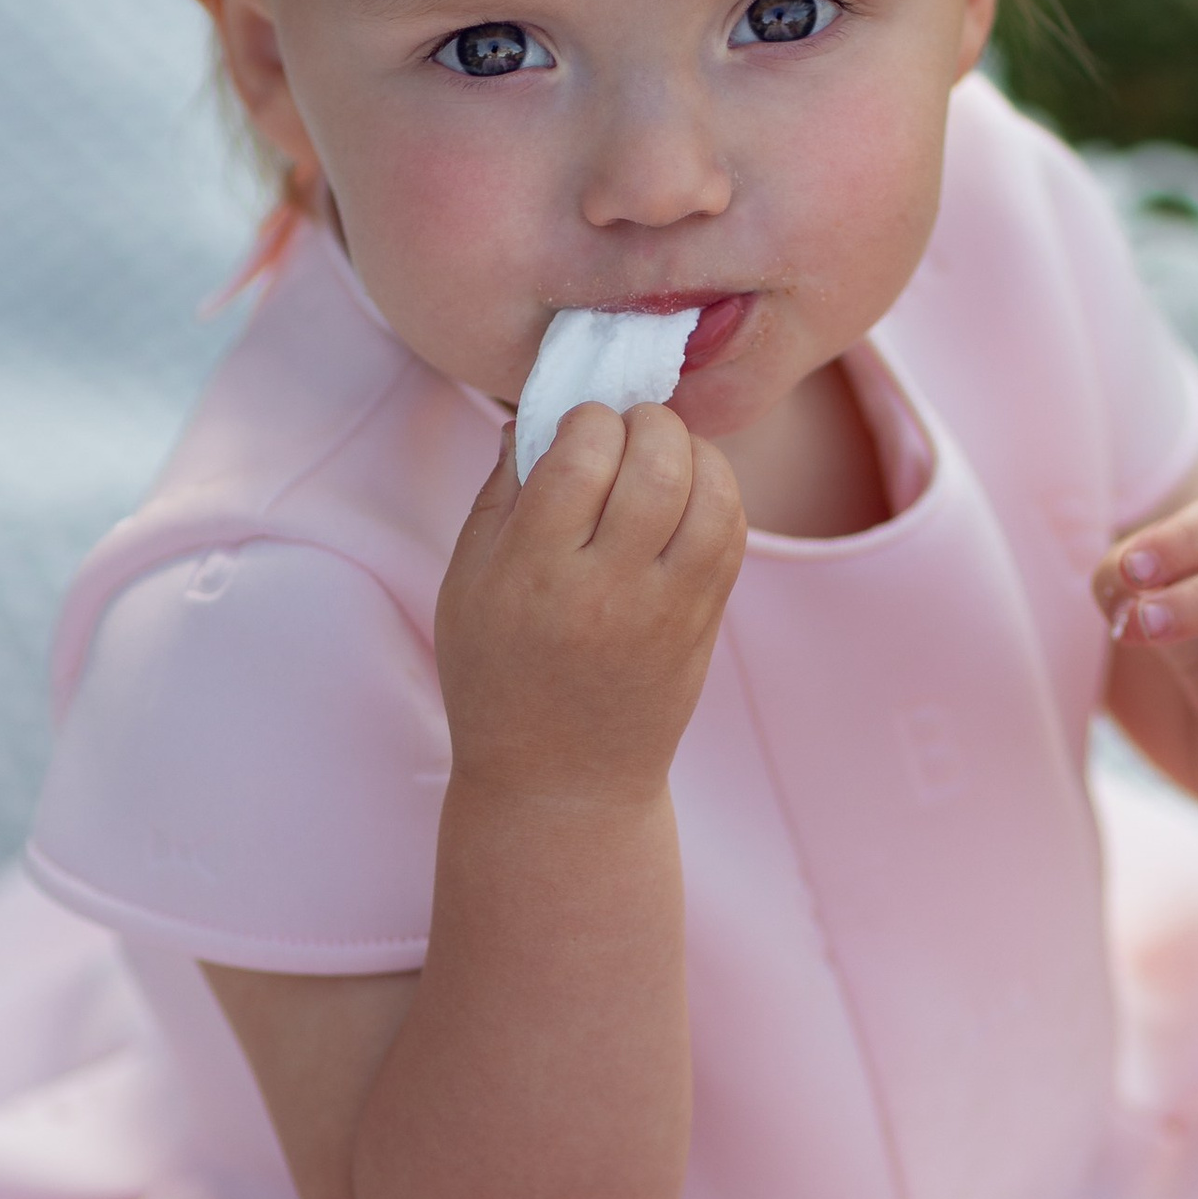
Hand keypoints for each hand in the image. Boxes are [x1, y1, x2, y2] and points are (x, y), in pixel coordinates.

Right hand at [437, 400, 745, 812]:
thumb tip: (532, 417)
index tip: (577, 430)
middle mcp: (606, 589)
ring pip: (711, 492)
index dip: (586, 419)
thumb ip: (498, 497)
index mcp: (533, 573)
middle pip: (657, 463)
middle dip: (647, 422)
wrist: (561, 782)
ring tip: (665, 455)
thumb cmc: (498, 679)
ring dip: (694, 451)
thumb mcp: (466, 588)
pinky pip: (732, 534)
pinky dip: (719, 493)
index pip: (580, 454)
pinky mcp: (703, 624)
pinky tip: (688, 493)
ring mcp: (665, 609)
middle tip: (628, 431)